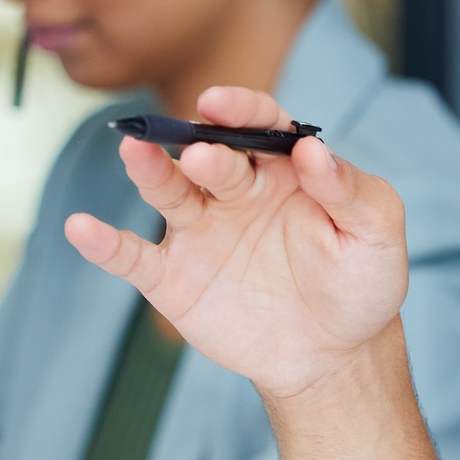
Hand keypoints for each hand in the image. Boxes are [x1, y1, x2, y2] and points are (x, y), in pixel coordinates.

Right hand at [62, 86, 408, 401]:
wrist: (336, 355)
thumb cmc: (361, 284)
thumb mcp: (377, 233)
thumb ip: (351, 189)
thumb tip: (314, 148)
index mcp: (283, 170)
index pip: (257, 126)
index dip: (239, 110)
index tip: (220, 104)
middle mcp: (234, 192)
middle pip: (209, 157)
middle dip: (204, 151)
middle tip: (203, 156)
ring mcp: (201, 233)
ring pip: (167, 192)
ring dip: (149, 172)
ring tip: (134, 153)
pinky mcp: (175, 279)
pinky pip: (134, 257)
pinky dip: (104, 244)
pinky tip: (81, 229)